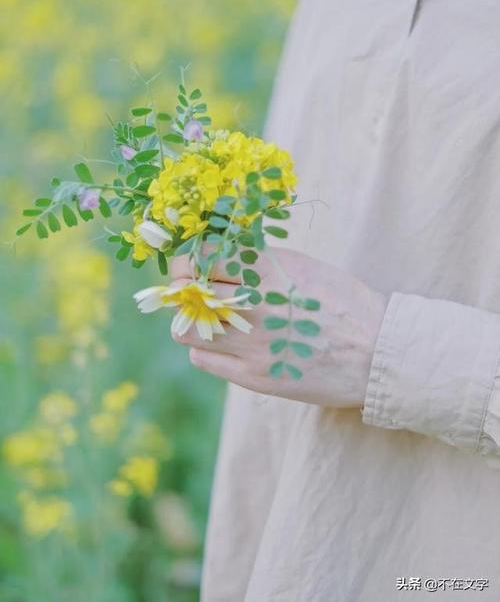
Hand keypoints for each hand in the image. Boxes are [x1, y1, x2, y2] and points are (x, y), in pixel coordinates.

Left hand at [169, 248, 387, 407]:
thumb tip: (220, 256)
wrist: (377, 353)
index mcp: (268, 271)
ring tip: (211, 320)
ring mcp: (251, 344)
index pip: (202, 257)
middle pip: (185, 292)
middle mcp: (254, 305)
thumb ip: (260, 262)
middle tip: (195, 292)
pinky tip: (228, 344)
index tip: (193, 264)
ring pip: (186, 329)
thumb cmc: (345, 304)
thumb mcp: (304, 267)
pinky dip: (206, 349)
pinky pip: (202, 358)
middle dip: (184, 289)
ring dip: (192, 321)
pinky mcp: (253, 376)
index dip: (190, 260)